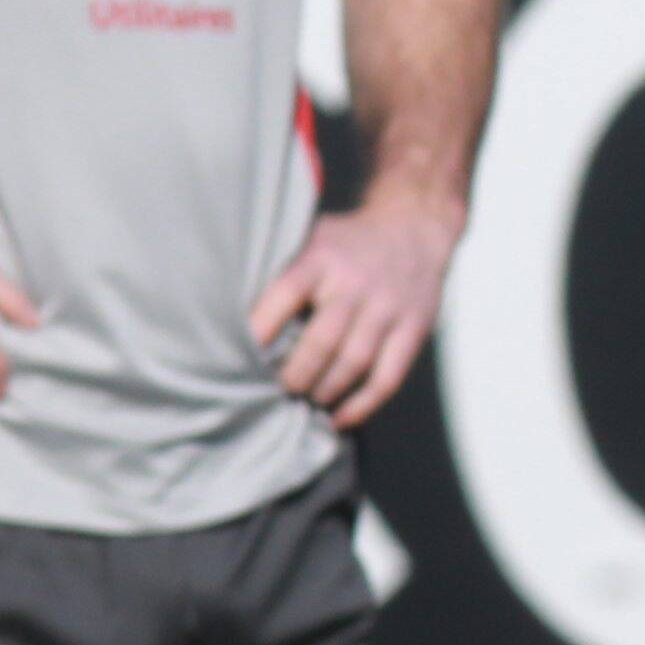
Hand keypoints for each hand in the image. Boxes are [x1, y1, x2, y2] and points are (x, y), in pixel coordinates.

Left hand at [252, 191, 461, 428]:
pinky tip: (339, 417)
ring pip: (354, 363)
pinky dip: (362, 405)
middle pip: (322, 341)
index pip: (284, 297)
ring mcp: (389, 307)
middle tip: (275, 391)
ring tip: (304, 402)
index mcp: (321, 258)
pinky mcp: (415, 328)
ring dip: (324, 391)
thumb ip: (281, 274)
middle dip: (294, 376)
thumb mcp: (309, 240)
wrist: (413, 226)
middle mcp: (356, 283)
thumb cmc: (344, 243)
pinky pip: (388, 377)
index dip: (260, 332)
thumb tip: (229, 320)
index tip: (236, 360)